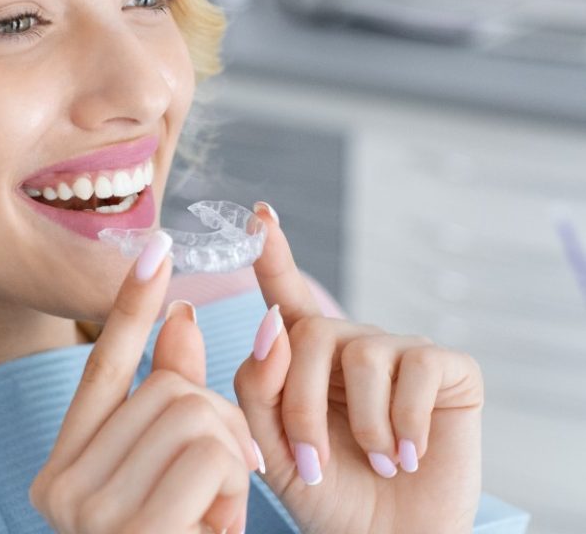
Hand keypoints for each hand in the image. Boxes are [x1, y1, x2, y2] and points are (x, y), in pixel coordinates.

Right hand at [29, 232, 258, 533]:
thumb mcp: (173, 475)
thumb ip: (173, 398)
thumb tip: (182, 315)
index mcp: (65, 467)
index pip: (104, 365)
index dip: (133, 303)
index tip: (157, 246)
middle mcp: (60, 486)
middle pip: (171, 389)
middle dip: (218, 425)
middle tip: (217, 486)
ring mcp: (89, 513)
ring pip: (197, 414)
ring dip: (229, 463)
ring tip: (211, 518)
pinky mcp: (131, 531)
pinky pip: (211, 456)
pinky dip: (232, 491)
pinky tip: (213, 532)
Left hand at [233, 204, 483, 533]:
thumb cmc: (329, 492)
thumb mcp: (273, 447)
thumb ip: (259, 386)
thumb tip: (271, 323)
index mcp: (305, 355)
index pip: (286, 294)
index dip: (273, 253)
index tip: (260, 214)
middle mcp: (351, 342)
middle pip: (311, 335)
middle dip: (302, 407)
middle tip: (314, 465)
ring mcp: (400, 349)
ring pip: (360, 354)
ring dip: (360, 426)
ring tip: (375, 463)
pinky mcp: (446, 366)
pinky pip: (416, 370)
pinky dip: (405, 424)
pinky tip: (410, 455)